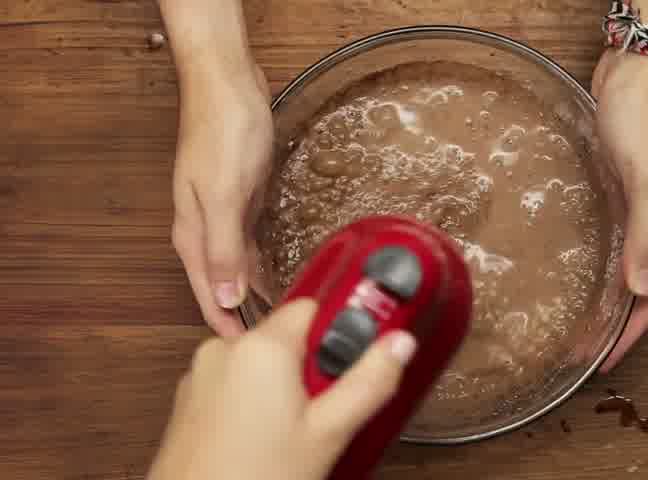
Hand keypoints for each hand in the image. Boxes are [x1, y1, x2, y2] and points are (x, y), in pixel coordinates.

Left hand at [148, 299, 416, 479]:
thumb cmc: (254, 478)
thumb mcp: (328, 433)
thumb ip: (369, 381)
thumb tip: (401, 342)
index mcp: (260, 346)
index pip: (314, 306)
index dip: (341, 330)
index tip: (358, 357)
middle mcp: (224, 349)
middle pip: (288, 337)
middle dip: (314, 366)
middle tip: (329, 408)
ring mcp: (201, 374)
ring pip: (262, 363)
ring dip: (284, 385)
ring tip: (295, 431)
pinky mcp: (190, 399)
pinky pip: (235, 383)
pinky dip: (255, 400)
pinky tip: (265, 438)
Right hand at [170, 60, 273, 336]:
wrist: (228, 84)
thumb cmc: (223, 130)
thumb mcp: (223, 194)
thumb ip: (222, 247)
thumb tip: (223, 296)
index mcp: (194, 232)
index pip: (207, 293)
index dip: (224, 324)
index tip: (243, 353)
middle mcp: (204, 228)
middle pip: (220, 285)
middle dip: (239, 315)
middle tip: (266, 344)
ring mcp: (222, 213)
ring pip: (235, 267)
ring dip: (251, 292)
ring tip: (274, 318)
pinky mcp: (241, 198)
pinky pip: (248, 244)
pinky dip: (260, 264)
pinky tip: (274, 273)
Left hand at [591, 50, 647, 371]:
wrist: (638, 69)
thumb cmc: (646, 119)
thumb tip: (644, 291)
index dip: (631, 333)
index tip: (604, 362)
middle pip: (637, 288)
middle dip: (612, 324)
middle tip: (580, 351)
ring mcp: (636, 206)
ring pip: (621, 267)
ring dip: (602, 298)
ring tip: (574, 323)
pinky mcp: (615, 189)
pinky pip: (608, 240)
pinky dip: (595, 263)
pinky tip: (574, 271)